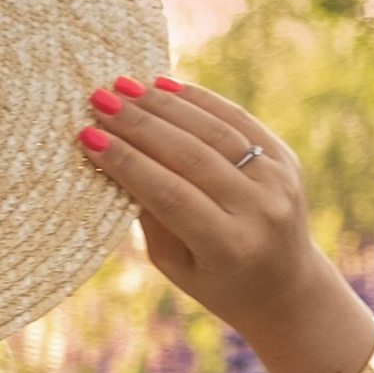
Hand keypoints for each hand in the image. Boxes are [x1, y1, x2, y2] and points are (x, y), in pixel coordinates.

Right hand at [77, 77, 339, 347]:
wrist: (286, 288)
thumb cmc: (217, 282)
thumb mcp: (176, 265)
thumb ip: (151, 216)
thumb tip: (115, 157)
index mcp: (230, 246)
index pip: (170, 194)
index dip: (127, 162)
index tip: (88, 137)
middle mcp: (261, 210)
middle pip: (191, 155)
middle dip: (139, 124)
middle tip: (98, 101)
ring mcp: (279, 180)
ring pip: (214, 129)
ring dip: (163, 104)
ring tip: (122, 87)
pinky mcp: (285, 158)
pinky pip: (237, 118)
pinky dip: (198, 99)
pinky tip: (162, 85)